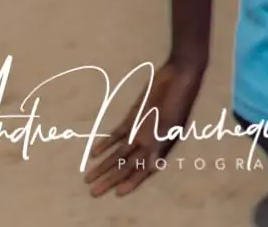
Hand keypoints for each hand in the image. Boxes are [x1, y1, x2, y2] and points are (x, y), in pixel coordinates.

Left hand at [82, 58, 202, 197]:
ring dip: (104, 165)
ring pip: (118, 153)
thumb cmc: (179, 100)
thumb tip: (152, 166)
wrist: (178, 74)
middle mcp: (149, 142)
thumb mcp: (171, 124)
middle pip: (126, 165)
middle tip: (93, 192)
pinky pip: (117, 135)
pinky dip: (106, 144)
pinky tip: (94, 153)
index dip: (132, 182)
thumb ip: (160, 145)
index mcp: (161, 146)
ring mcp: (140, 130)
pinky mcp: (133, 118)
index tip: (117, 193)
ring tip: (88, 178)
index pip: (143, 169)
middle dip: (110, 179)